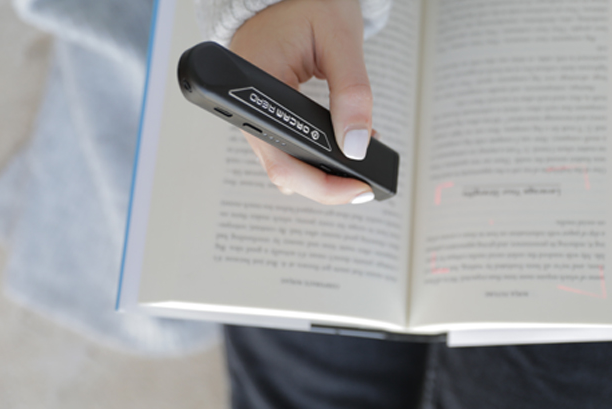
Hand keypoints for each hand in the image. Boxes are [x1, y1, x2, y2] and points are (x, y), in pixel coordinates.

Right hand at [229, 0, 374, 203]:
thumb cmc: (309, 4)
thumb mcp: (341, 41)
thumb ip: (352, 93)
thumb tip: (357, 146)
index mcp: (252, 81)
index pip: (280, 153)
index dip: (319, 181)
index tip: (358, 186)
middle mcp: (246, 103)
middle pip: (281, 168)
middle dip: (326, 185)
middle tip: (365, 187)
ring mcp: (254, 110)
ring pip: (284, 163)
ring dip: (322, 173)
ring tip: (361, 166)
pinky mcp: (266, 112)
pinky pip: (288, 147)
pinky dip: (316, 156)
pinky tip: (344, 150)